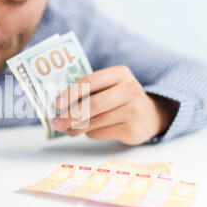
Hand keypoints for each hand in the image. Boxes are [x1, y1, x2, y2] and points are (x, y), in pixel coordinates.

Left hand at [53, 65, 178, 144]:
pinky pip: (101, 132)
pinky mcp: (132, 129)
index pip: (91, 81)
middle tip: (57, 123)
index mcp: (121, 73)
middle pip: (94, 104)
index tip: (56, 104)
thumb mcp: (109, 87)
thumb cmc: (118, 99)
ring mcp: (134, 110)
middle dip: (71, 115)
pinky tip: (88, 131)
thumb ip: (88, 91)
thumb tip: (59, 106)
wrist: (149, 115)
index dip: (71, 93)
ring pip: (96, 121)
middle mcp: (130, 89)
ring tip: (67, 130)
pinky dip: (90, 133)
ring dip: (76, 128)